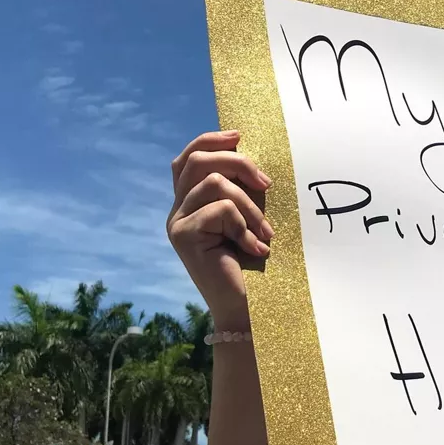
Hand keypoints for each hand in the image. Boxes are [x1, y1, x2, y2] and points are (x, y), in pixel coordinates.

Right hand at [167, 131, 273, 328]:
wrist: (251, 308)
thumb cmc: (256, 265)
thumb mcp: (249, 217)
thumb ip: (241, 189)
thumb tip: (248, 149)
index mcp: (190, 203)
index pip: (189, 158)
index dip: (211, 141)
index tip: (240, 136)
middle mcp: (177, 211)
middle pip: (198, 160)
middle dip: (238, 163)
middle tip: (266, 184)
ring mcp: (177, 223)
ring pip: (215, 184)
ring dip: (251, 206)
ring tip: (265, 233)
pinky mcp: (183, 237)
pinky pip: (222, 210)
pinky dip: (246, 227)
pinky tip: (255, 250)